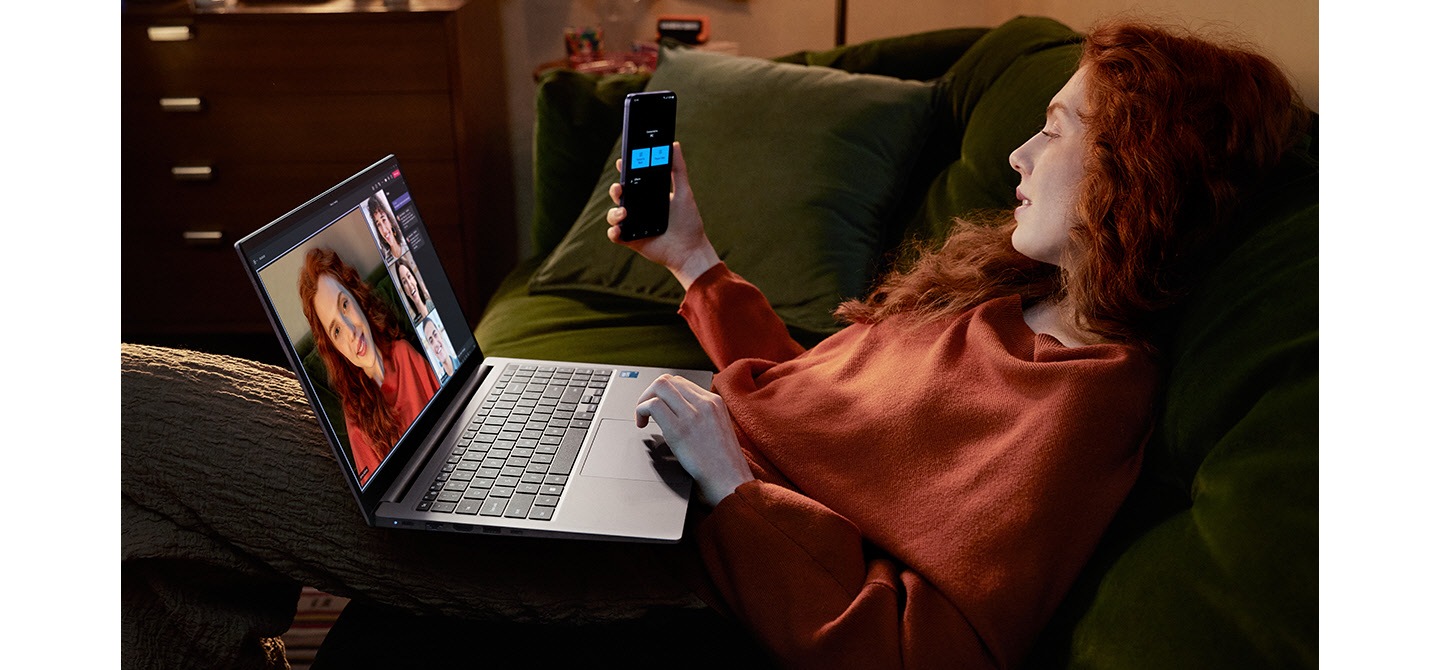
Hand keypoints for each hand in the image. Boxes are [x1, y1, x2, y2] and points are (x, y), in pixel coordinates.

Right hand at [606, 142, 720, 289]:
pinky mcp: (630, 240)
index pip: (632, 179)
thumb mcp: (684, 192)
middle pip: (619, 194)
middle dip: (616, 189)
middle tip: (621, 187)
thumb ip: (678, 169)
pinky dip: (614, 231)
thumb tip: (674, 145)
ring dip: (614, 211)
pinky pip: (615, 234)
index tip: (622, 161)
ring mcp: (633, 224)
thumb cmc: (688, 222)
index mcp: (649, 196)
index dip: (625, 170)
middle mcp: (638, 208)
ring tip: (625, 212)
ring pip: (614, 214)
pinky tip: (619, 229)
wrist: (690, 250)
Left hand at [635, 374, 754, 506]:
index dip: (664, 394)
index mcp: (715, 402)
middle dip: (651, 393)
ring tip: (642, 417)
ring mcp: (692, 414)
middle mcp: (704, 403)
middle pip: (668, 380)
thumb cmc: (724, 464)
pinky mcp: (679, 429)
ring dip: (644, 400)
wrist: (730, 481)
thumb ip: (702, 417)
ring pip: (659, 386)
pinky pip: (653, 405)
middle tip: (645, 411)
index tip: (659, 407)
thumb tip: (678, 412)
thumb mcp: (719, 429)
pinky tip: (642, 425)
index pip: (682, 382)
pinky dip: (641, 411)